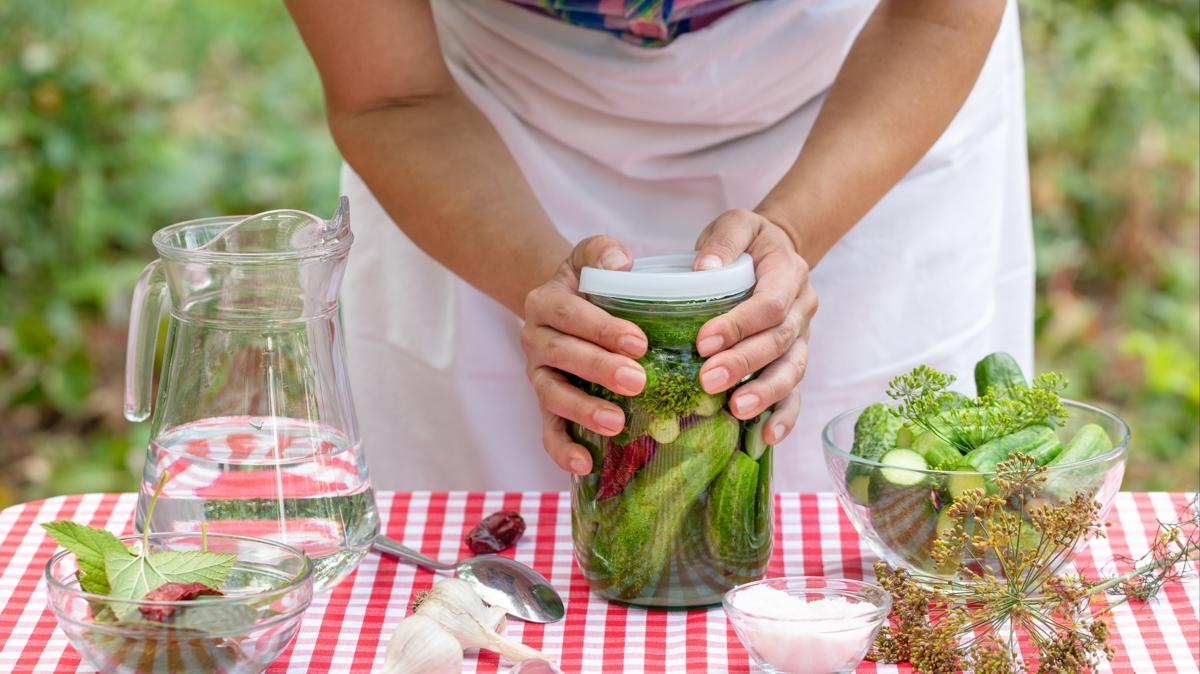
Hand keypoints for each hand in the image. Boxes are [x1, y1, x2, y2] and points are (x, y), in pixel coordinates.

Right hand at [520, 237, 648, 475]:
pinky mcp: (545, 405)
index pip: (569, 314)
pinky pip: (548, 430)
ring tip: (616, 423)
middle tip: (638, 380)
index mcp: (546, 302)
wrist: (560, 303)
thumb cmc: (586, 281)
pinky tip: (585, 464)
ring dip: (582, 410)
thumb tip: (623, 262)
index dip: (601, 328)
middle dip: (598, 369)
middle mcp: (535, 339)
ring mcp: (538, 375)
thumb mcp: (590, 255)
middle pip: (561, 355)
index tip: (639, 342)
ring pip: (551, 395)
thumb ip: (602, 252)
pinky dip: (562, 449)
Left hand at [692, 209, 817, 443]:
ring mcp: (802, 338)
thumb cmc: (748, 241)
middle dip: (744, 364)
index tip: (703, 340)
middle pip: (780, 342)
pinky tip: (767, 439)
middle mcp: (803, 308)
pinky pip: (796, 393)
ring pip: (792, 371)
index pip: (770, 304)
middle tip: (708, 380)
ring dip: (765, 394)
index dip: (740, 324)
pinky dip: (785, 416)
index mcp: (789, 273)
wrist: (775, 251)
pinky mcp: (793, 360)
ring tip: (736, 410)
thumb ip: (723, 241)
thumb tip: (704, 268)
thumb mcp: (736, 224)